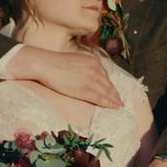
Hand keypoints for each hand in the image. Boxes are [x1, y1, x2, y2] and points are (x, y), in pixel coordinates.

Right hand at [8, 45, 122, 107]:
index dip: (111, 85)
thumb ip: (84, 66)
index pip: (105, 76)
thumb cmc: (55, 63)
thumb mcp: (75, 60)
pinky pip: (100, 97)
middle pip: (108, 84)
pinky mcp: (86, 88)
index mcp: (93, 61)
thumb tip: (85, 75)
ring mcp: (91, 78)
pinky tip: (114, 107)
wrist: (46, 64)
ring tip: (119, 106)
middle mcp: (95, 69)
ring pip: (107, 92)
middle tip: (121, 102)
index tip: (115, 91)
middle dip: (115, 94)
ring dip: (114, 100)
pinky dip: (109, 103)